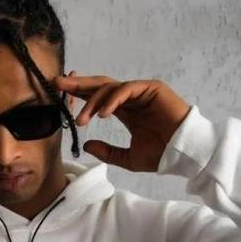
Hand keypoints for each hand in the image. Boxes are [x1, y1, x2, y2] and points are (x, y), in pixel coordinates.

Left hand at [54, 75, 191, 172]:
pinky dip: (112, 100)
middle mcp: (131, 99)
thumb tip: (86, 146)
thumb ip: (107, 152)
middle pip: (100, 86)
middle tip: (57, 84)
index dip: (79, 95)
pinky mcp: (151, 88)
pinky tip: (102, 113)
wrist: (183, 153)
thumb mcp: (127, 158)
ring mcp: (141, 91)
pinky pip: (126, 89)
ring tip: (81, 120)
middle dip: (78, 84)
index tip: (60, 96)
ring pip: (109, 88)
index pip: (98, 98)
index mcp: (126, 111)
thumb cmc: (161, 155)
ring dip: (92, 102)